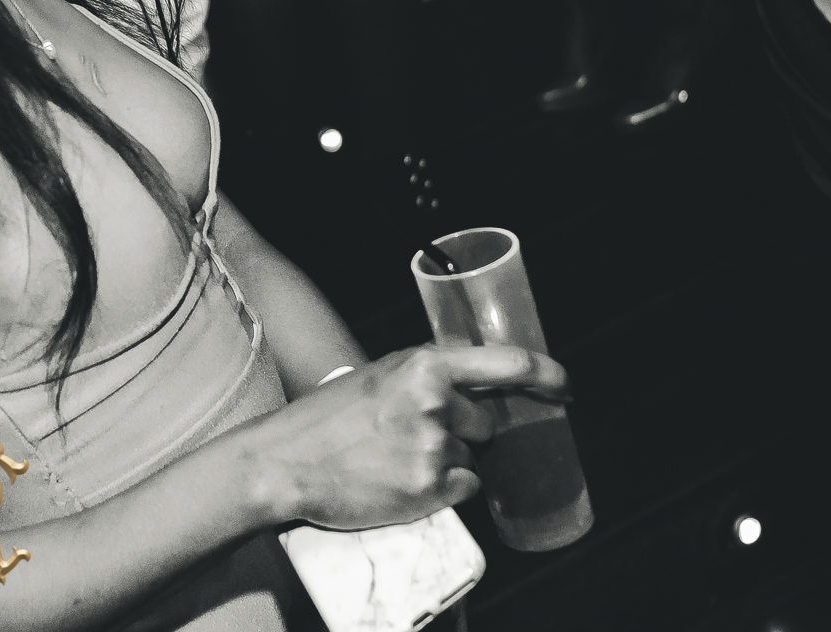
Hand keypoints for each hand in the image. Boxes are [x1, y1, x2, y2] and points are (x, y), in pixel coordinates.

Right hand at [245, 344, 569, 530]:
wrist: (286, 460)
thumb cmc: (327, 418)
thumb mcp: (380, 376)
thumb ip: (426, 375)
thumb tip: (472, 383)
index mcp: (424, 365)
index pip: (508, 363)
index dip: (547, 374)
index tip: (564, 388)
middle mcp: (436, 402)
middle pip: (487, 421)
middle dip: (465, 429)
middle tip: (418, 434)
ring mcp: (434, 447)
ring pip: (474, 457)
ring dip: (449, 460)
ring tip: (399, 458)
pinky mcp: (429, 488)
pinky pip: (464, 488)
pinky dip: (443, 487)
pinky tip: (403, 479)